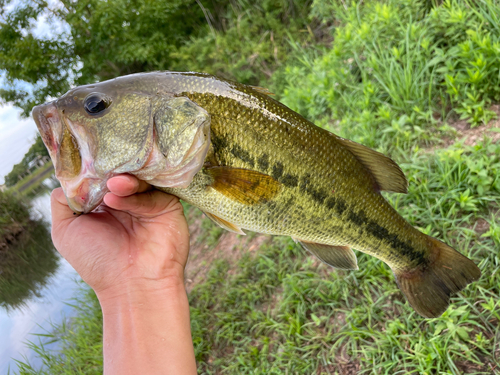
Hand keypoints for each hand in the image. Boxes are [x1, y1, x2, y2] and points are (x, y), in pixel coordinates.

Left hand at [50, 174, 189, 297]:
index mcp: (104, 204)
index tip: (84, 162)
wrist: (133, 285)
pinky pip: (151, 192)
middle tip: (100, 170)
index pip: (99, 176)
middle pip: (119, 171)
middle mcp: (126, 201)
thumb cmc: (98, 262)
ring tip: (111, 185)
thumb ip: (61, 201)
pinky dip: (133, 194)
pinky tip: (116, 200)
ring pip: (137, 178)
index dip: (91, 168)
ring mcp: (147, 202)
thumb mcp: (65, 231)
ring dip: (121, 179)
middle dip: (108, 169)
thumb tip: (70, 178)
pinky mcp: (167, 205)